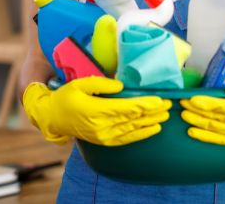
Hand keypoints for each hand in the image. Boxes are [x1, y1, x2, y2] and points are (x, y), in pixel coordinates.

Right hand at [22, 76, 170, 145]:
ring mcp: (104, 136)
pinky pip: (127, 139)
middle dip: (152, 112)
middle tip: (170, 104)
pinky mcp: (105, 141)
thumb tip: (120, 86)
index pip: (125, 108)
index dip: (144, 104)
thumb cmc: (67, 97)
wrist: (54, 118)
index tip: (159, 99)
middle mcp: (102, 126)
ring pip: (133, 129)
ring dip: (151, 122)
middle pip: (133, 119)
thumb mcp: (80, 84)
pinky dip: (142, 134)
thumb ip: (101, 84)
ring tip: (166, 114)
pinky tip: (154, 129)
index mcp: (96, 111)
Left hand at [180, 79, 224, 145]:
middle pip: (217, 119)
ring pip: (218, 130)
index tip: (191, 98)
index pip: (224, 107)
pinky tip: (194, 133)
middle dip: (197, 112)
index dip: (206, 103)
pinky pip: (224, 141)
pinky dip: (208, 137)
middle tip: (182, 103)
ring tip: (184, 116)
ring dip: (199, 124)